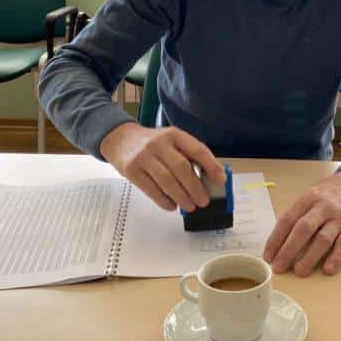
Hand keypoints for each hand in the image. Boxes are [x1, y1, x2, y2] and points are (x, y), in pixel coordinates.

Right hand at [100, 123, 224, 212]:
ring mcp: (143, 157)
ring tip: (190, 206)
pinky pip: (151, 189)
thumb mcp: (171, 141)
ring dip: (182, 197)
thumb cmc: (152, 144)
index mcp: (174, 134)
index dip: (211, 165)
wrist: (120, 139)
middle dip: (195, 187)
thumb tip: (209, 178)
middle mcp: (159, 143)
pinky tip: (172, 206)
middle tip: (204, 201)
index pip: (197, 149)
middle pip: (182, 168)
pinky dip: (164, 200)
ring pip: (167, 180)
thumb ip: (188, 155)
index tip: (220, 180)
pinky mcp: (131, 171)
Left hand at [263, 170, 340, 276]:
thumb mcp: (309, 197)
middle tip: (279, 267)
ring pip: (323, 238)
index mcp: (307, 198)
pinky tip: (328, 269)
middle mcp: (323, 207)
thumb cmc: (327, 196)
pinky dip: (336, 258)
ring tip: (300, 272)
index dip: (276, 239)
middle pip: (304, 229)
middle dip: (289, 250)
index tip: (268, 256)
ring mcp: (339, 218)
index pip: (288, 219)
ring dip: (310, 257)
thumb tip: (276, 244)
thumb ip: (295, 215)